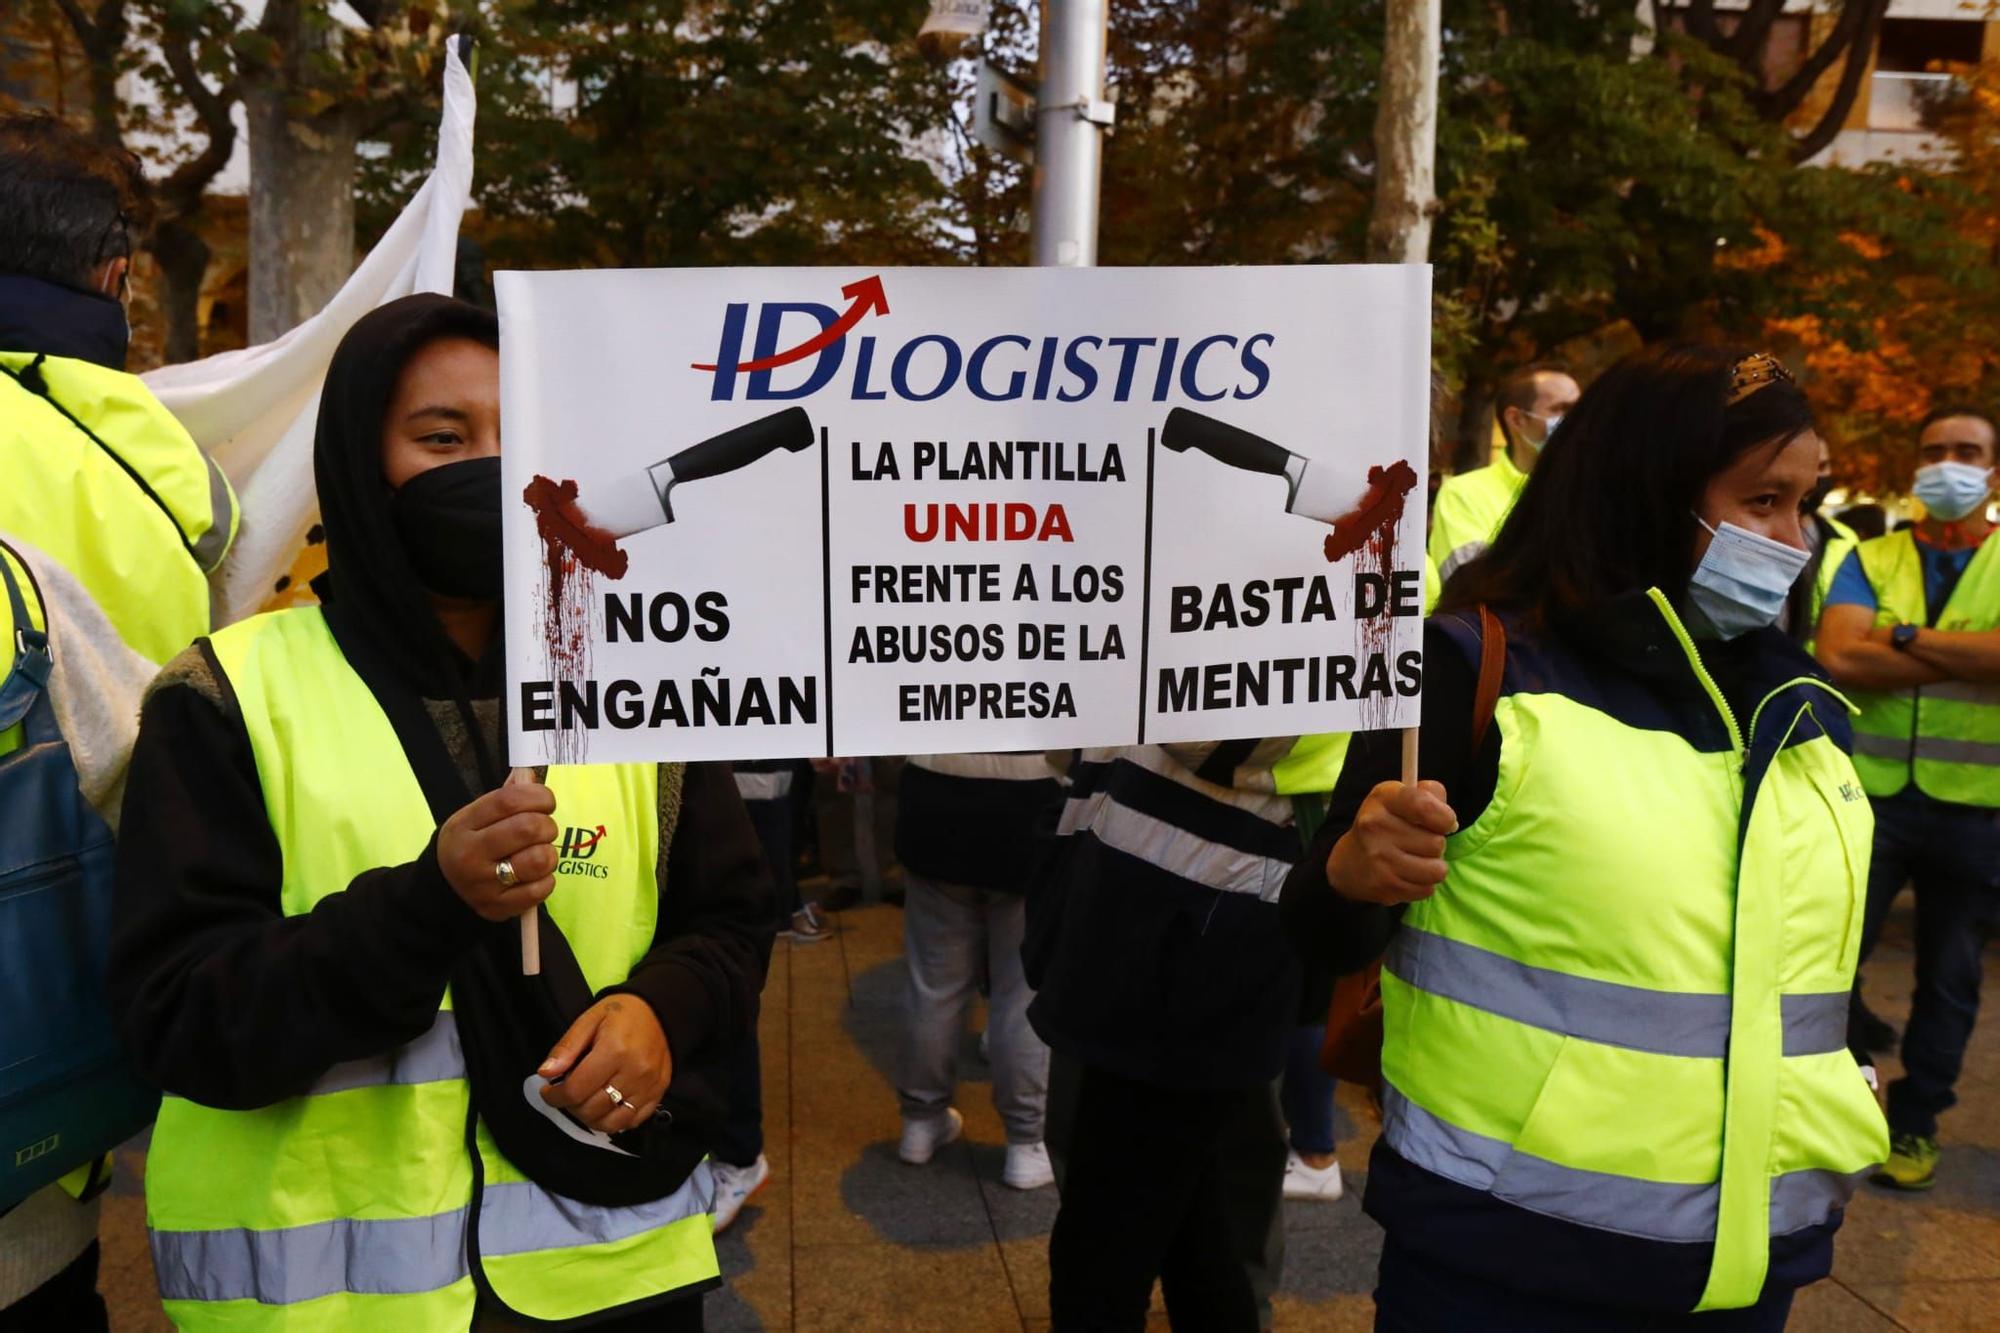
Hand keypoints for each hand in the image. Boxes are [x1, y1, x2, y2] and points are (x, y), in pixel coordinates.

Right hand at [436, 781, 558, 921]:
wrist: (444, 886)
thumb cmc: (471, 842)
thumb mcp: (476, 816)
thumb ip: (506, 796)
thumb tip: (531, 777)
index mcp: (464, 825)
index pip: (509, 800)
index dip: (538, 796)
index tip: (546, 801)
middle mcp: (470, 855)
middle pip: (528, 828)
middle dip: (547, 825)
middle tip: (544, 829)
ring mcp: (483, 885)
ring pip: (539, 860)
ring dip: (549, 854)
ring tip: (540, 853)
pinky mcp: (497, 908)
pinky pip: (541, 889)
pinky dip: (546, 880)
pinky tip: (535, 876)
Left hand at [538, 996, 673, 1132]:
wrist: (661, 1011)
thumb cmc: (621, 1013)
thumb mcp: (589, 1020)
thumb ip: (566, 1047)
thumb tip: (545, 1073)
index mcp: (614, 1051)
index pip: (576, 1090)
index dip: (555, 1097)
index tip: (547, 1091)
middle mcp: (634, 1072)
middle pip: (592, 1109)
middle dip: (570, 1106)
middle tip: (566, 1093)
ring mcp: (649, 1086)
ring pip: (611, 1122)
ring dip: (590, 1118)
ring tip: (583, 1103)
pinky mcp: (659, 1093)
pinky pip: (632, 1121)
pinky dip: (615, 1122)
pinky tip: (605, 1108)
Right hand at [1325, 780, 1456, 904]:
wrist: (1350, 862)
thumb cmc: (1386, 824)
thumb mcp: (1401, 798)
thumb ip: (1430, 795)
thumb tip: (1450, 821)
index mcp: (1384, 798)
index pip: (1425, 807)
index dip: (1445, 817)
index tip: (1444, 822)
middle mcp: (1376, 826)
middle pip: (1437, 843)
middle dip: (1436, 844)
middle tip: (1419, 842)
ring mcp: (1379, 859)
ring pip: (1437, 870)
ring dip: (1433, 866)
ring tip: (1417, 860)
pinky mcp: (1385, 886)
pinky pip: (1427, 889)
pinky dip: (1423, 884)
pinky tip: (1407, 874)